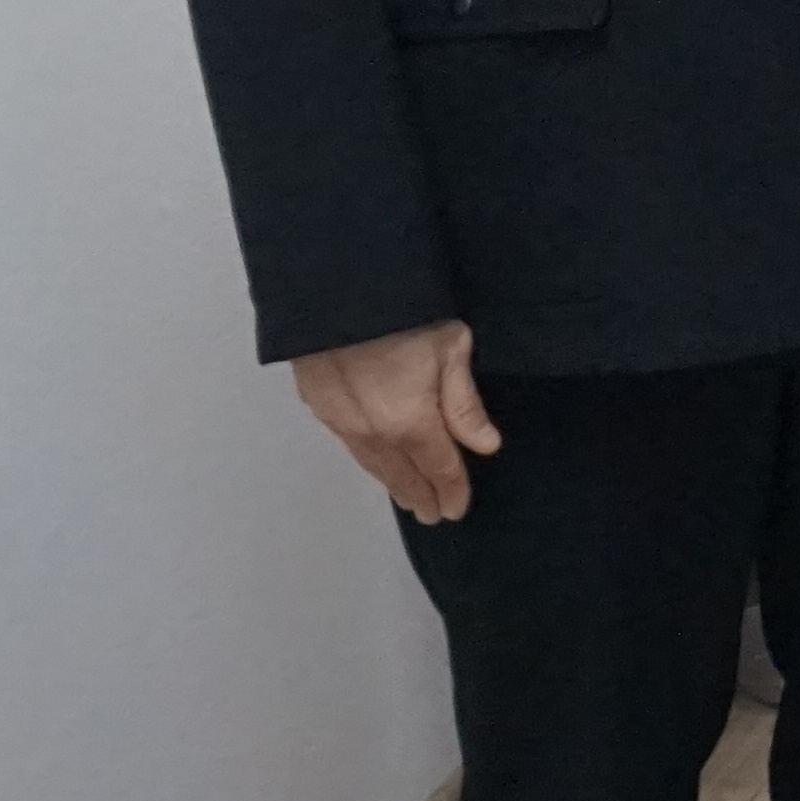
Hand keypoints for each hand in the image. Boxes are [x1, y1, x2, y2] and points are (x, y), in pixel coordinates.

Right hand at [293, 319, 497, 522]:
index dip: (451, 489)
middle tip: (433, 514)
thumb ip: (463, 402)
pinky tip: (374, 459)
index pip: (437, 467)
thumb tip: (484, 446)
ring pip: (370, 462)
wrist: (336, 285)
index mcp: (409, 421)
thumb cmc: (405, 311)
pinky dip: (367, 458)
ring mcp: (338, 418)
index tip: (458, 509)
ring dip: (392, 481)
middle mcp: (371, 431)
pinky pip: (348, 443)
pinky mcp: (315, 400)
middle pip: (401, 473)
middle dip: (420, 494)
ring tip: (407, 496)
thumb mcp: (450, 346)